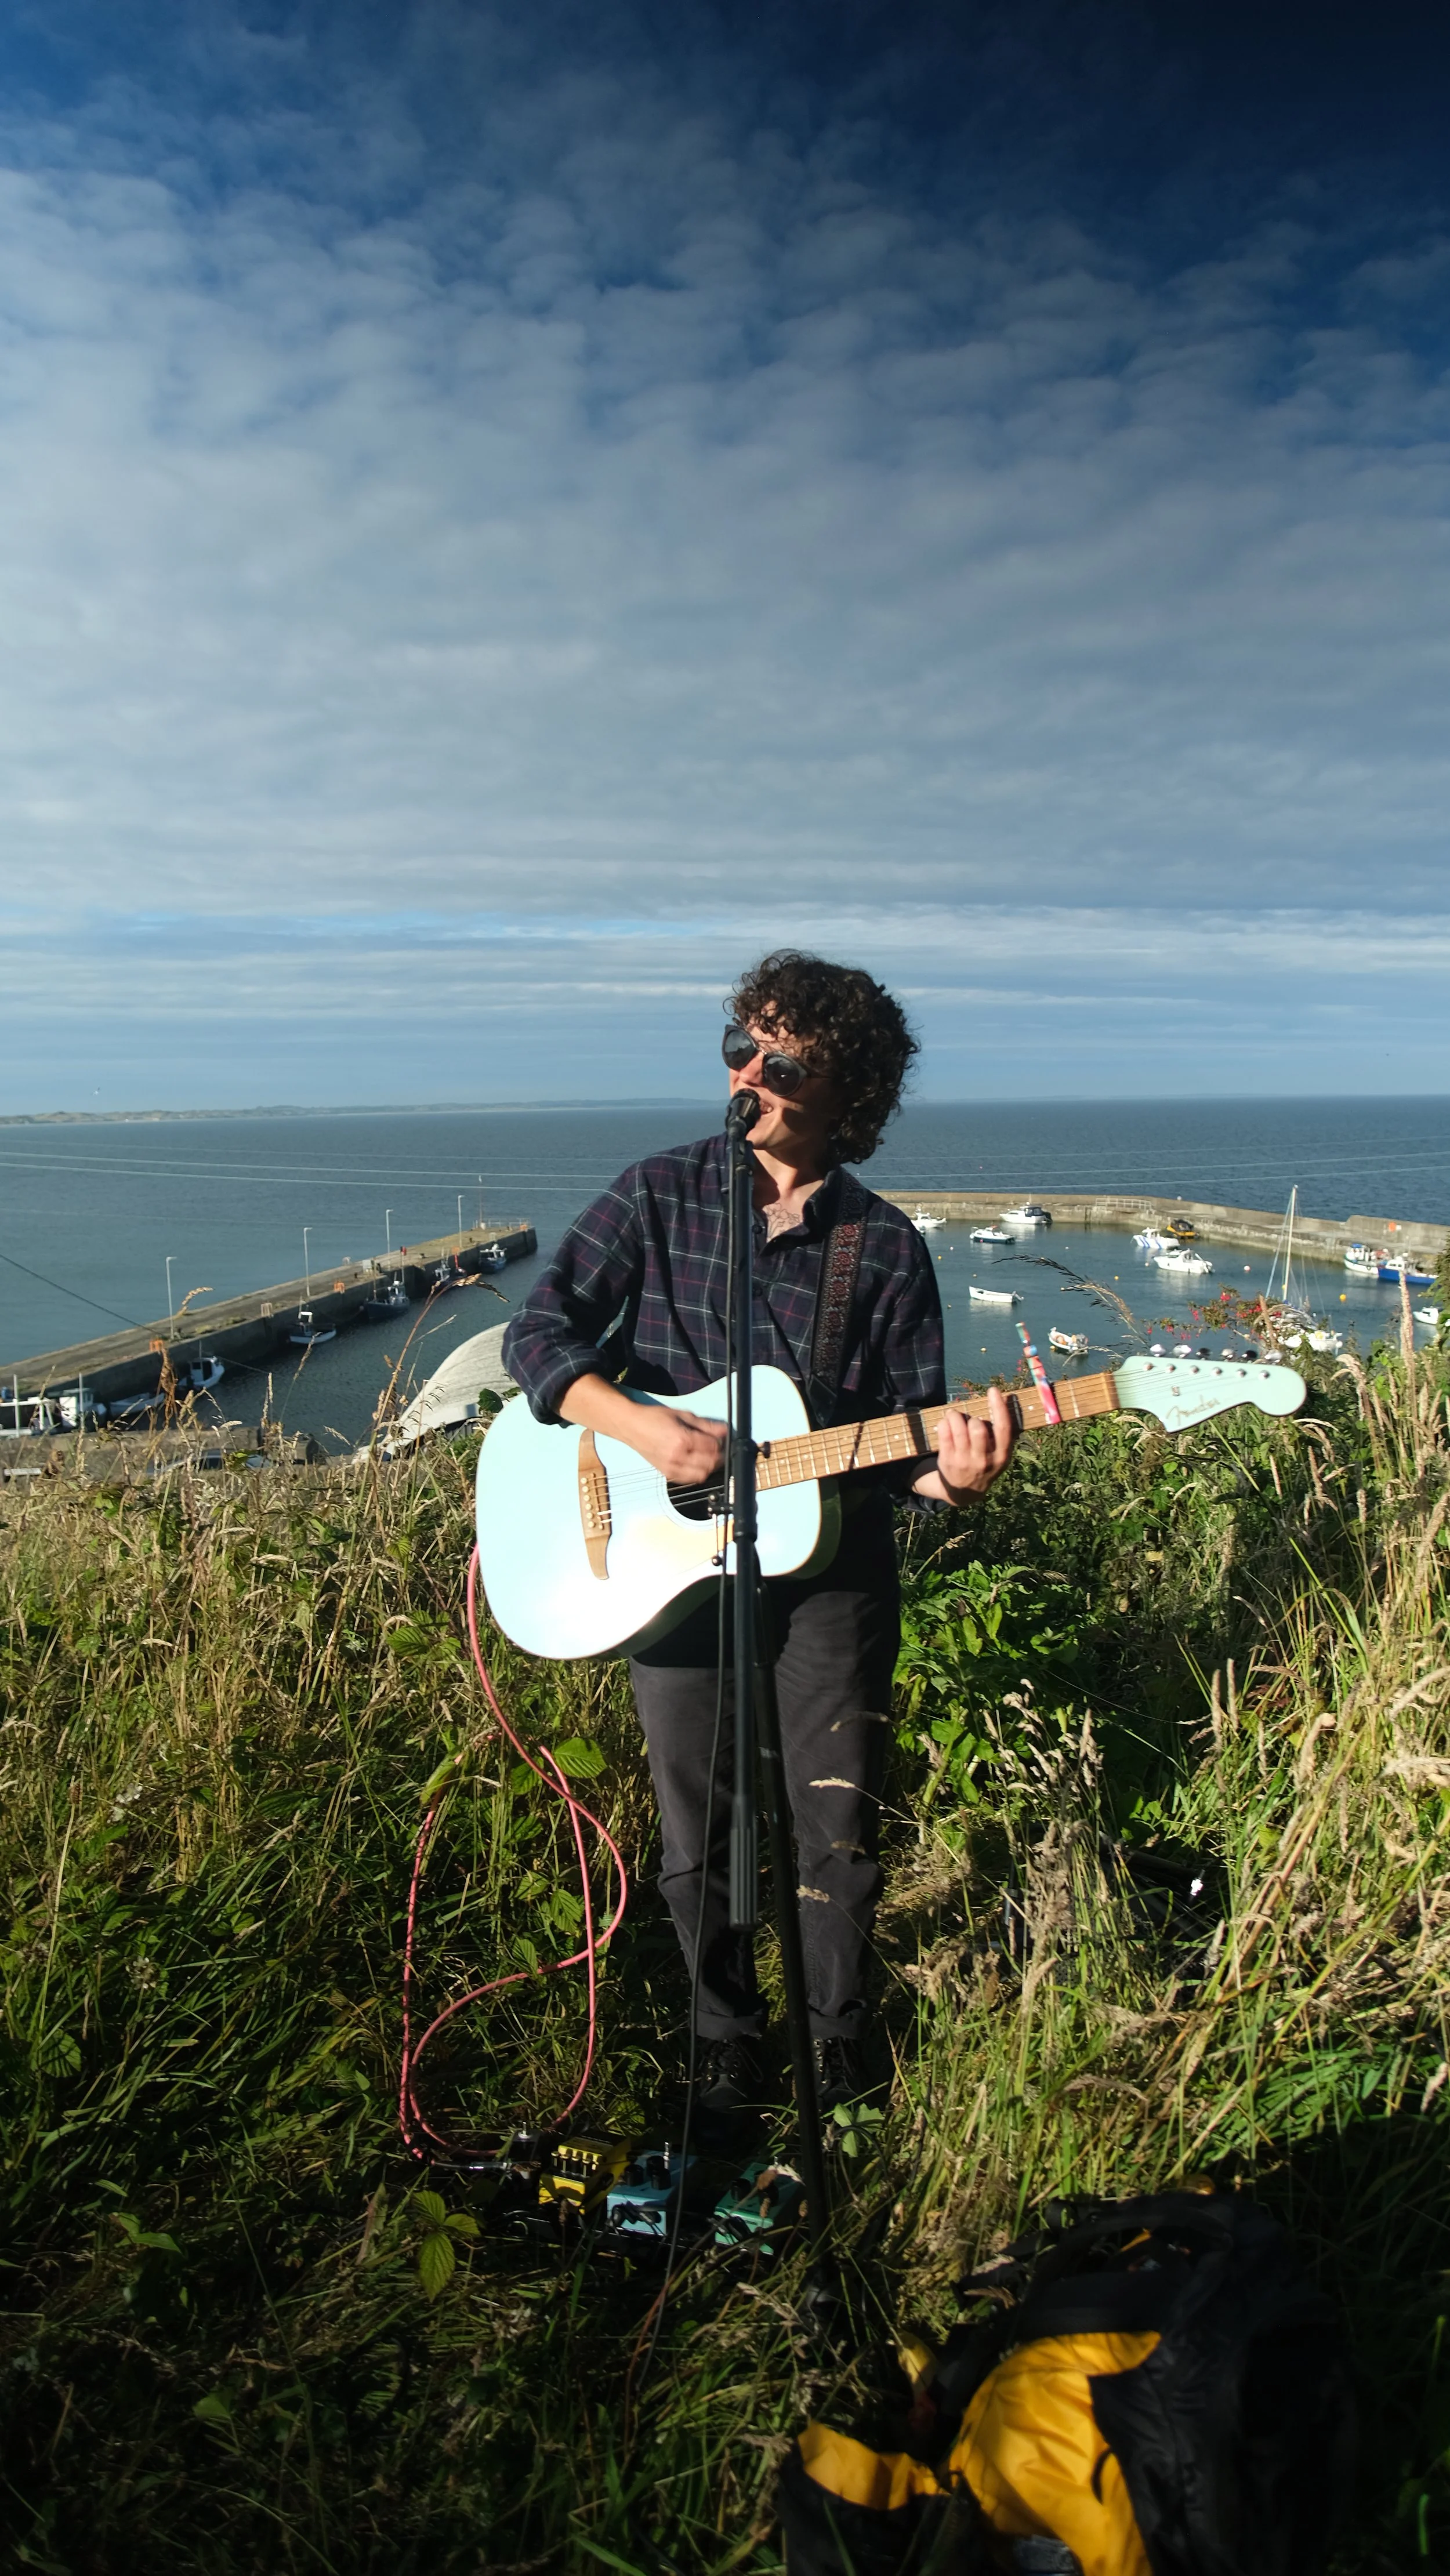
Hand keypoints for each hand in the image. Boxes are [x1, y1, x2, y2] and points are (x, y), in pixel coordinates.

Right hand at [622, 1405, 727, 1486]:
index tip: (723, 1438)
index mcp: (682, 1440)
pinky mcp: (666, 1473)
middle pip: (709, 1464)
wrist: (631, 1426)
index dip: (721, 1443)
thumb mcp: (682, 1415)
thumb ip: (705, 1425)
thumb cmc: (653, 1418)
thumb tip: (724, 1430)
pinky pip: (688, 1480)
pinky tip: (697, 1464)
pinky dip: (697, 1474)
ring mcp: (671, 1467)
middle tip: (719, 1449)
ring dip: (709, 1467)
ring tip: (709, 1457)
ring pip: (701, 1475)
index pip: (712, 1447)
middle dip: (718, 1457)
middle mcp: (677, 1456)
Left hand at [920, 1387, 1015, 1506]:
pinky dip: (944, 1422)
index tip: (993, 1390)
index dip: (999, 1407)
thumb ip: (1000, 1436)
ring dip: (955, 1415)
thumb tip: (998, 1401)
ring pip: (958, 1427)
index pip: (1003, 1428)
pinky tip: (946, 1423)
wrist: (965, 1492)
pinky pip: (944, 1432)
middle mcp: (984, 1460)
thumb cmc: (985, 1464)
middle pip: (977, 1427)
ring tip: (954, 1415)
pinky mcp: (948, 1460)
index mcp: (1002, 1456)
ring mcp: (964, 1461)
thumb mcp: (999, 1456)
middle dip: (972, 1417)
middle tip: (968, 1418)